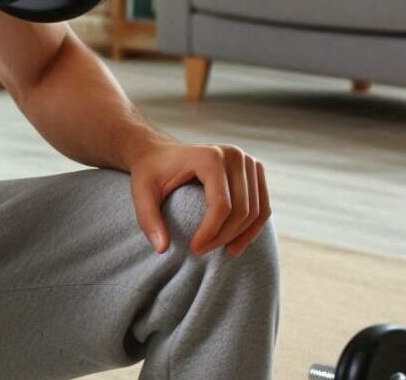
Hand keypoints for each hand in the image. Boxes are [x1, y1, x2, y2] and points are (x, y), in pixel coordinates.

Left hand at [128, 141, 270, 257]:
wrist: (161, 153)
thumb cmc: (151, 173)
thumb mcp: (142, 193)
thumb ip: (148, 220)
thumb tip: (162, 249)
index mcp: (208, 156)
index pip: (221, 204)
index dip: (211, 232)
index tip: (194, 249)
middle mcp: (233, 154)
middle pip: (241, 209)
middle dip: (224, 237)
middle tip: (202, 251)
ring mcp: (248, 161)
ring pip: (256, 211)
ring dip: (241, 236)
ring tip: (221, 252)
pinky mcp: (255, 170)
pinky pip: (263, 206)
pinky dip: (253, 229)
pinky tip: (235, 244)